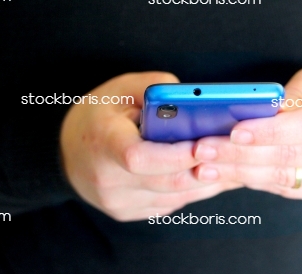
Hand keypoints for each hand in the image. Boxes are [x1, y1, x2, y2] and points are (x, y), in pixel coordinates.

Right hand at [60, 72, 240, 220]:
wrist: (68, 150)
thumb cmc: (99, 114)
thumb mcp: (122, 89)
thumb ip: (156, 90)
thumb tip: (195, 103)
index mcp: (103, 143)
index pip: (140, 158)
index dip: (176, 155)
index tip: (206, 144)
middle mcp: (107, 180)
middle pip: (166, 182)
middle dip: (203, 168)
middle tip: (233, 155)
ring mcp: (117, 201)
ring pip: (173, 197)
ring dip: (205, 182)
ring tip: (232, 165)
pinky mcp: (127, 212)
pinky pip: (169, 205)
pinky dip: (192, 190)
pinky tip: (210, 176)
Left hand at [193, 66, 301, 200]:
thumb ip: (293, 95)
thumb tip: (257, 112)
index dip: (270, 131)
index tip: (234, 131)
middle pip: (289, 156)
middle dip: (240, 154)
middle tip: (203, 149)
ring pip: (282, 178)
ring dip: (238, 172)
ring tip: (204, 166)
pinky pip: (284, 188)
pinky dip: (252, 180)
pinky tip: (225, 174)